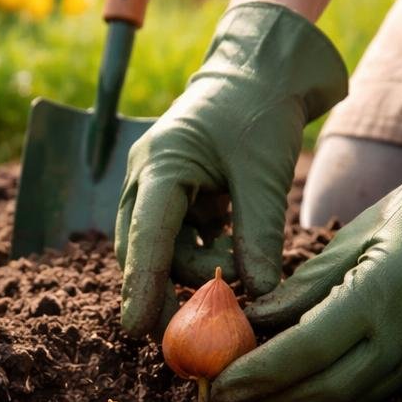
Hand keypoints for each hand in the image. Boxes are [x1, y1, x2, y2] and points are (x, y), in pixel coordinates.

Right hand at [115, 1, 346, 336]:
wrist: (258, 72)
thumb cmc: (259, 113)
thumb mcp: (264, 176)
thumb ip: (258, 236)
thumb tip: (257, 297)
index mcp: (161, 164)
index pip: (146, 236)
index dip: (141, 285)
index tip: (138, 329)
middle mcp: (144, 176)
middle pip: (140, 249)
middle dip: (165, 287)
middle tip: (197, 326)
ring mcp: (152, 184)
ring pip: (159, 248)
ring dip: (194, 265)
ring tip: (240, 258)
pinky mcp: (169, 193)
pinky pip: (175, 237)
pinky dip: (202, 251)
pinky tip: (232, 242)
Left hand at [212, 104, 401, 401]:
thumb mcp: (354, 237)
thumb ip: (303, 285)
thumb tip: (252, 321)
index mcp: (380, 294)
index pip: (307, 349)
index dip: (260, 374)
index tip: (219, 384)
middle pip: (325, 388)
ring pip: (350, 398)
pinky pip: (373, 390)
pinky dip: (331, 396)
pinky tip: (297, 392)